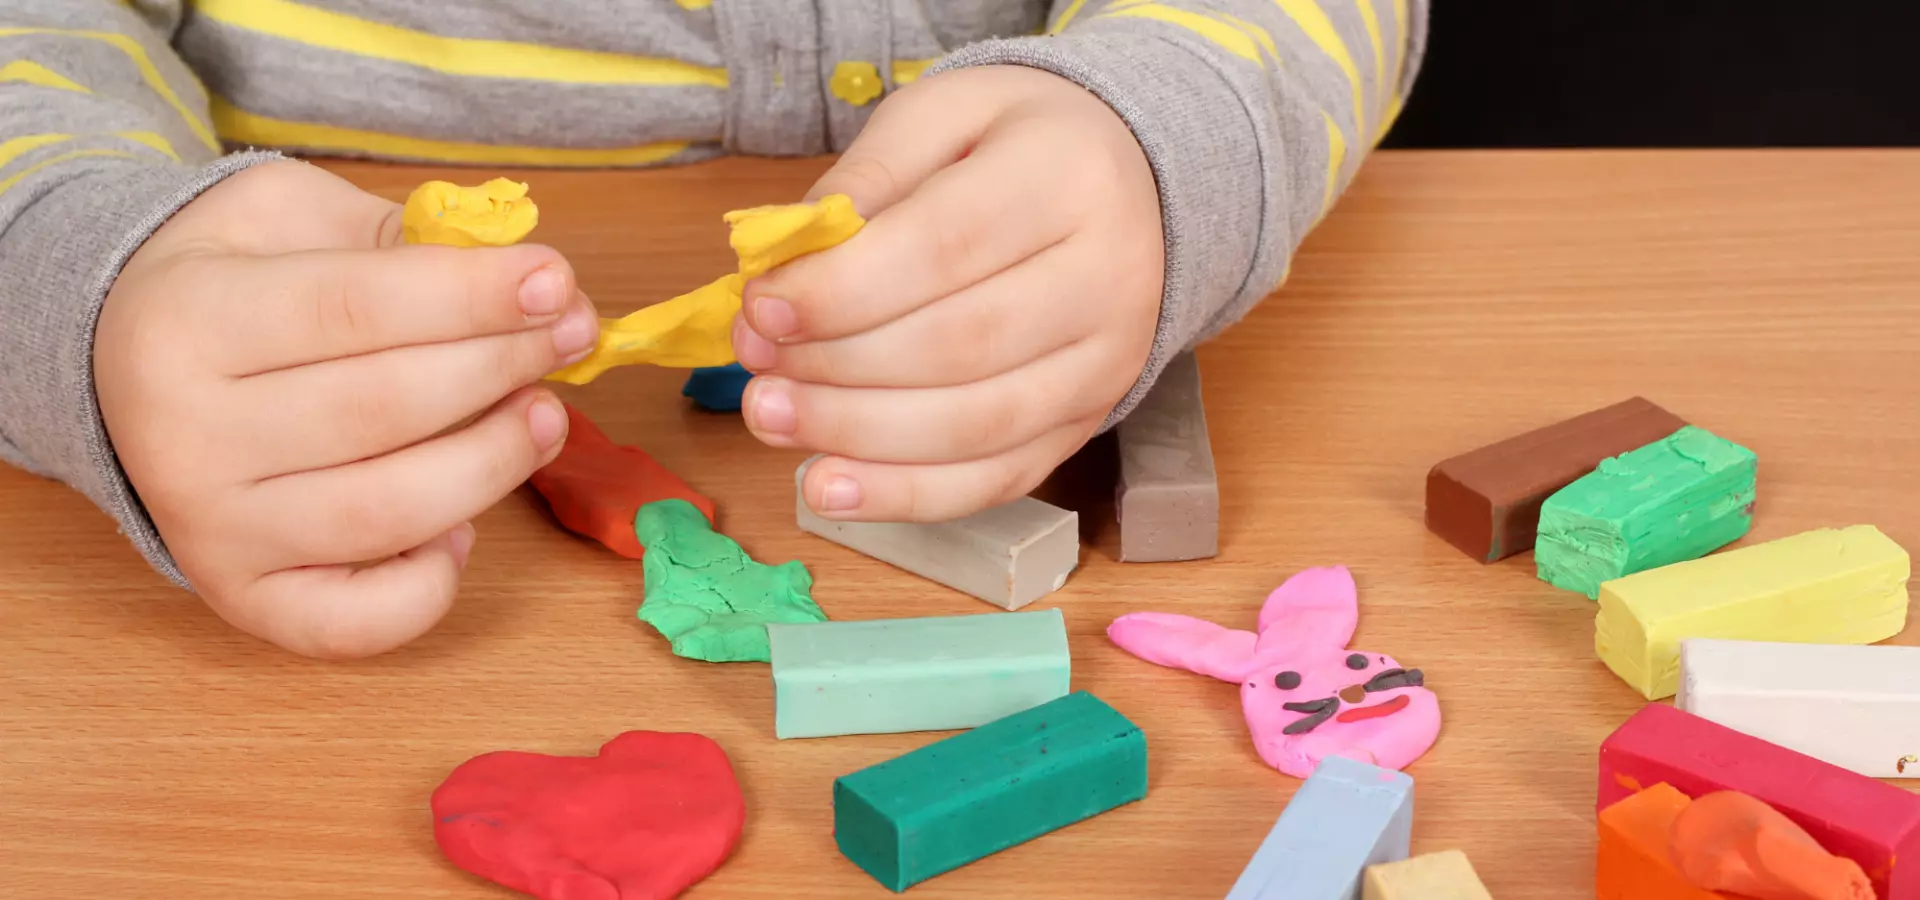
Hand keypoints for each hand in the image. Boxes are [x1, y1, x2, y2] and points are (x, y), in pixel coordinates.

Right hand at [96, 161, 599, 657]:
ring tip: (545, 417)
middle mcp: (185, 436)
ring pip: (386, 513)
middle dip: (502, 367)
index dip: (473, 296)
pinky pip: (353, 621)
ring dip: (493, 464)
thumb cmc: (235, 281)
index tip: (556, 281)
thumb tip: (549, 290)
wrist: (118, 360)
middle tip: (570, 337)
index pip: (358, 307)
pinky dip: (429, 587)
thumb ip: (410, 242)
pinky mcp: (241, 596)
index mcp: (188, 320)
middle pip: (384, 407)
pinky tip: (464, 529)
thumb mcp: (294, 216)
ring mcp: (210, 529)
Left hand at [733, 65, 1163, 520]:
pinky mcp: (1087, 424)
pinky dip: (903, 496)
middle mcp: (1108, 278)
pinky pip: (994, 481)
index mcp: (1068, 177)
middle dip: (837, 367)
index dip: (843, 290)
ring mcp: (1105, 364)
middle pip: (958, 346)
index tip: (762, 307)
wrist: (1130, 187)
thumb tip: (783, 268)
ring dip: (857, 436)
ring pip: (975, 427)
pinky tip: (828, 488)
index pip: (946, 247)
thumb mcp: (943, 112)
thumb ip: (866, 178)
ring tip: (771, 418)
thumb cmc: (1017, 145)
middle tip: (755, 366)